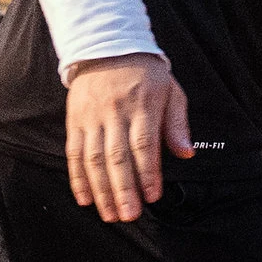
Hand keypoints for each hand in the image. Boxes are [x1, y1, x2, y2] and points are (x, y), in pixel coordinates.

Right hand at [65, 52, 190, 222]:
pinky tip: (85, 198)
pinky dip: (77, 178)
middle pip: (117, 156)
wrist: (106, 47)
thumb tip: (187, 153)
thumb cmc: (145, 74)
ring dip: (101, 190)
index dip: (148, 172)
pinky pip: (74, 153)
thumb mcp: (170, 91)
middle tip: (129, 215)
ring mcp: (91, 118)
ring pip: (93, 158)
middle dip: (123, 189)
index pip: (144, 144)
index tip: (152, 195)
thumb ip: (177, 124)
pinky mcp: (75, 121)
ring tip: (110, 214)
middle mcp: (115, 113)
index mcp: (142, 106)